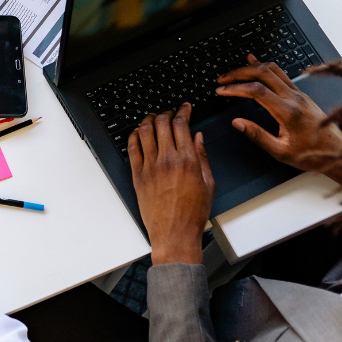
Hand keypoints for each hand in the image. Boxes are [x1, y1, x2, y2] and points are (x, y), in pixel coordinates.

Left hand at [128, 103, 213, 265]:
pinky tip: (138, 132)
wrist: (174, 233)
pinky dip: (134, 135)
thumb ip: (203, 156)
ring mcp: (150, 167)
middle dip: (167, 112)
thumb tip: (198, 137)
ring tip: (153, 118)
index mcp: (187, 160)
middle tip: (170, 111)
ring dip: (149, 119)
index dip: (182, 110)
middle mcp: (167, 160)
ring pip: (145, 131)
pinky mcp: (137, 175)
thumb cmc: (193, 213)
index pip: (181, 124)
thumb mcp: (208, 183)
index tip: (184, 107)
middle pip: (162, 123)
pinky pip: (132, 148)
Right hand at [216, 55, 341, 186]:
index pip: (257, 91)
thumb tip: (237, 123)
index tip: (222, 90)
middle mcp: (295, 98)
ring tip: (234, 71)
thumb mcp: (281, 152)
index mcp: (288, 112)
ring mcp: (299, 94)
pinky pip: (281, 74)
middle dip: (239, 73)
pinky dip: (265, 68)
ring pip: (273, 70)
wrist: (338, 152)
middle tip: (223, 79)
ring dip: (251, 68)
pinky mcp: (302, 95)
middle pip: (263, 74)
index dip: (236, 88)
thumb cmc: (312, 154)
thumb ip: (257, 136)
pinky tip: (257, 63)